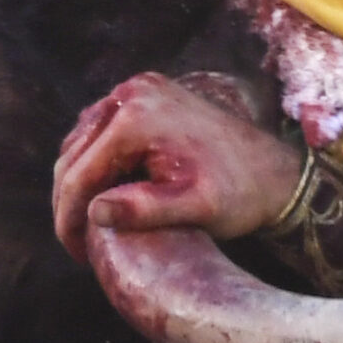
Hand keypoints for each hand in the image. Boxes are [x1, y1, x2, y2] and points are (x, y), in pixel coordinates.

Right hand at [52, 73, 303, 259]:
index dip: (69, 218)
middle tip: (76, 244)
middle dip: (69, 201)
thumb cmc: (239, 194)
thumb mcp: (194, 207)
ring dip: (78, 179)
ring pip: (82, 139)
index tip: (77, 253)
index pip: (80, 172)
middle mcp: (132, 93)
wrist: (273, 170)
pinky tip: (103, 191)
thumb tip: (94, 211)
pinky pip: (102, 128)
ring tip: (86, 223)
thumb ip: (145, 209)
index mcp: (137, 118)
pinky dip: (95, 159)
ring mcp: (138, 88)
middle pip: (74, 152)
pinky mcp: (146, 93)